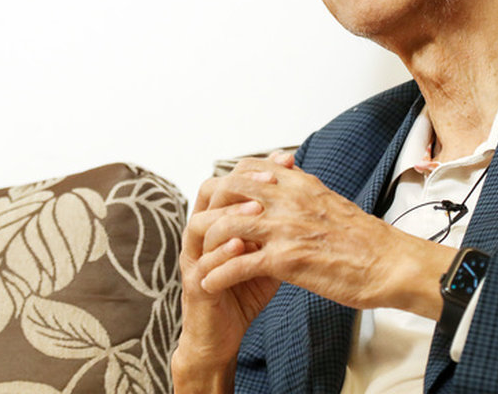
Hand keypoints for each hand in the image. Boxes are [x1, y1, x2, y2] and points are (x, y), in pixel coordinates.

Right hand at [172, 153, 289, 390]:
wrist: (221, 335)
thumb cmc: (243, 291)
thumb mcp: (264, 252)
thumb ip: (274, 226)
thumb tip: (302, 196)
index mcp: (217, 221)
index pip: (229, 182)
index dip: (254, 168)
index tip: (282, 162)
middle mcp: (201, 235)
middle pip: (208, 194)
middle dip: (240, 182)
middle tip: (269, 178)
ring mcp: (195, 259)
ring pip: (200, 224)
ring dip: (229, 214)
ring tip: (256, 208)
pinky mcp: (196, 286)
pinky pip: (204, 264)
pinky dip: (222, 253)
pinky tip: (242, 245)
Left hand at [196, 155, 455, 317]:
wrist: (391, 264)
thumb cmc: (367, 240)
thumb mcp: (332, 202)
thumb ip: (306, 190)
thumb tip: (290, 180)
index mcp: (301, 184)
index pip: (250, 168)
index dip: (228, 180)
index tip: (219, 198)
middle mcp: (289, 199)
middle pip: (230, 190)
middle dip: (210, 208)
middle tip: (200, 229)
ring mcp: (286, 228)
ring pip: (227, 224)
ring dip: (207, 242)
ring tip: (198, 258)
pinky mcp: (286, 259)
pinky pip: (239, 263)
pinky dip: (218, 274)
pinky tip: (209, 283)